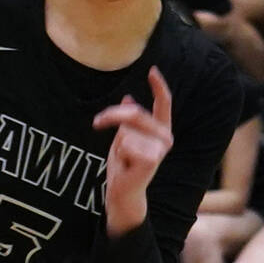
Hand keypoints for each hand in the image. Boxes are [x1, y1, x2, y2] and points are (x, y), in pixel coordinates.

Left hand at [93, 65, 173, 224]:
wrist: (123, 192)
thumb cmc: (124, 166)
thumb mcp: (123, 138)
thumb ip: (128, 121)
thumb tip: (127, 98)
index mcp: (161, 130)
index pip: (164, 103)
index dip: (159, 86)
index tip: (152, 70)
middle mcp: (166, 137)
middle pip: (135, 113)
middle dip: (111, 116)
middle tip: (97, 122)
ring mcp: (161, 149)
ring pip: (126, 131)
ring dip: (117, 144)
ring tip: (123, 158)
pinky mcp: (152, 159)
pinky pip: (125, 144)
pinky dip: (119, 154)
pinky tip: (126, 165)